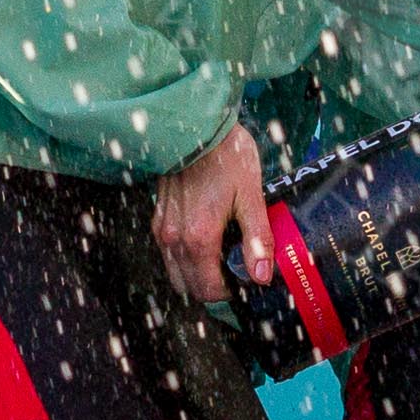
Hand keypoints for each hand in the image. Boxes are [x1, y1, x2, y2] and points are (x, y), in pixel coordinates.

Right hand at [153, 122, 272, 302]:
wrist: (197, 127)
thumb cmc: (227, 157)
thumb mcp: (251, 195)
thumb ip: (257, 238)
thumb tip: (261, 275)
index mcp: (199, 237)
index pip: (208, 289)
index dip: (230, 293)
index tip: (248, 281)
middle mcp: (174, 239)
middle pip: (190, 287)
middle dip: (214, 288)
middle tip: (238, 274)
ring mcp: (163, 229)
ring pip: (176, 273)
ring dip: (197, 276)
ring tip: (224, 259)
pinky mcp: (158, 217)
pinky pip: (169, 254)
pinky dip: (185, 260)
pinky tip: (206, 244)